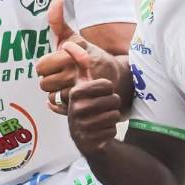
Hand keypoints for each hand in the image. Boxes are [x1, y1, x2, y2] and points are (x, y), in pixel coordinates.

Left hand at [36, 0, 115, 114]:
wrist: (115, 74)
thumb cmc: (89, 54)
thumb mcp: (74, 36)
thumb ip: (58, 21)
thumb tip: (56, 0)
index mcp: (73, 54)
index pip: (42, 66)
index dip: (45, 65)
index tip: (55, 62)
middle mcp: (77, 72)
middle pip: (44, 83)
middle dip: (48, 79)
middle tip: (57, 74)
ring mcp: (81, 90)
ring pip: (51, 96)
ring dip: (54, 91)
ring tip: (63, 84)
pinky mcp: (84, 104)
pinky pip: (59, 107)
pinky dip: (59, 103)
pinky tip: (66, 94)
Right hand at [62, 40, 121, 157]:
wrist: (85, 136)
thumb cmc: (86, 104)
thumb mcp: (82, 83)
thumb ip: (79, 63)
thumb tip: (69, 44)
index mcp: (75, 92)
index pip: (107, 84)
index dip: (108, 88)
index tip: (100, 92)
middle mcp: (75, 109)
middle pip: (113, 100)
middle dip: (113, 103)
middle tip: (102, 107)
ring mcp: (81, 126)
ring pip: (114, 115)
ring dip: (112, 117)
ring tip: (101, 118)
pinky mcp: (89, 141)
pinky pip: (112, 130)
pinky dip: (110, 131)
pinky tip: (100, 131)